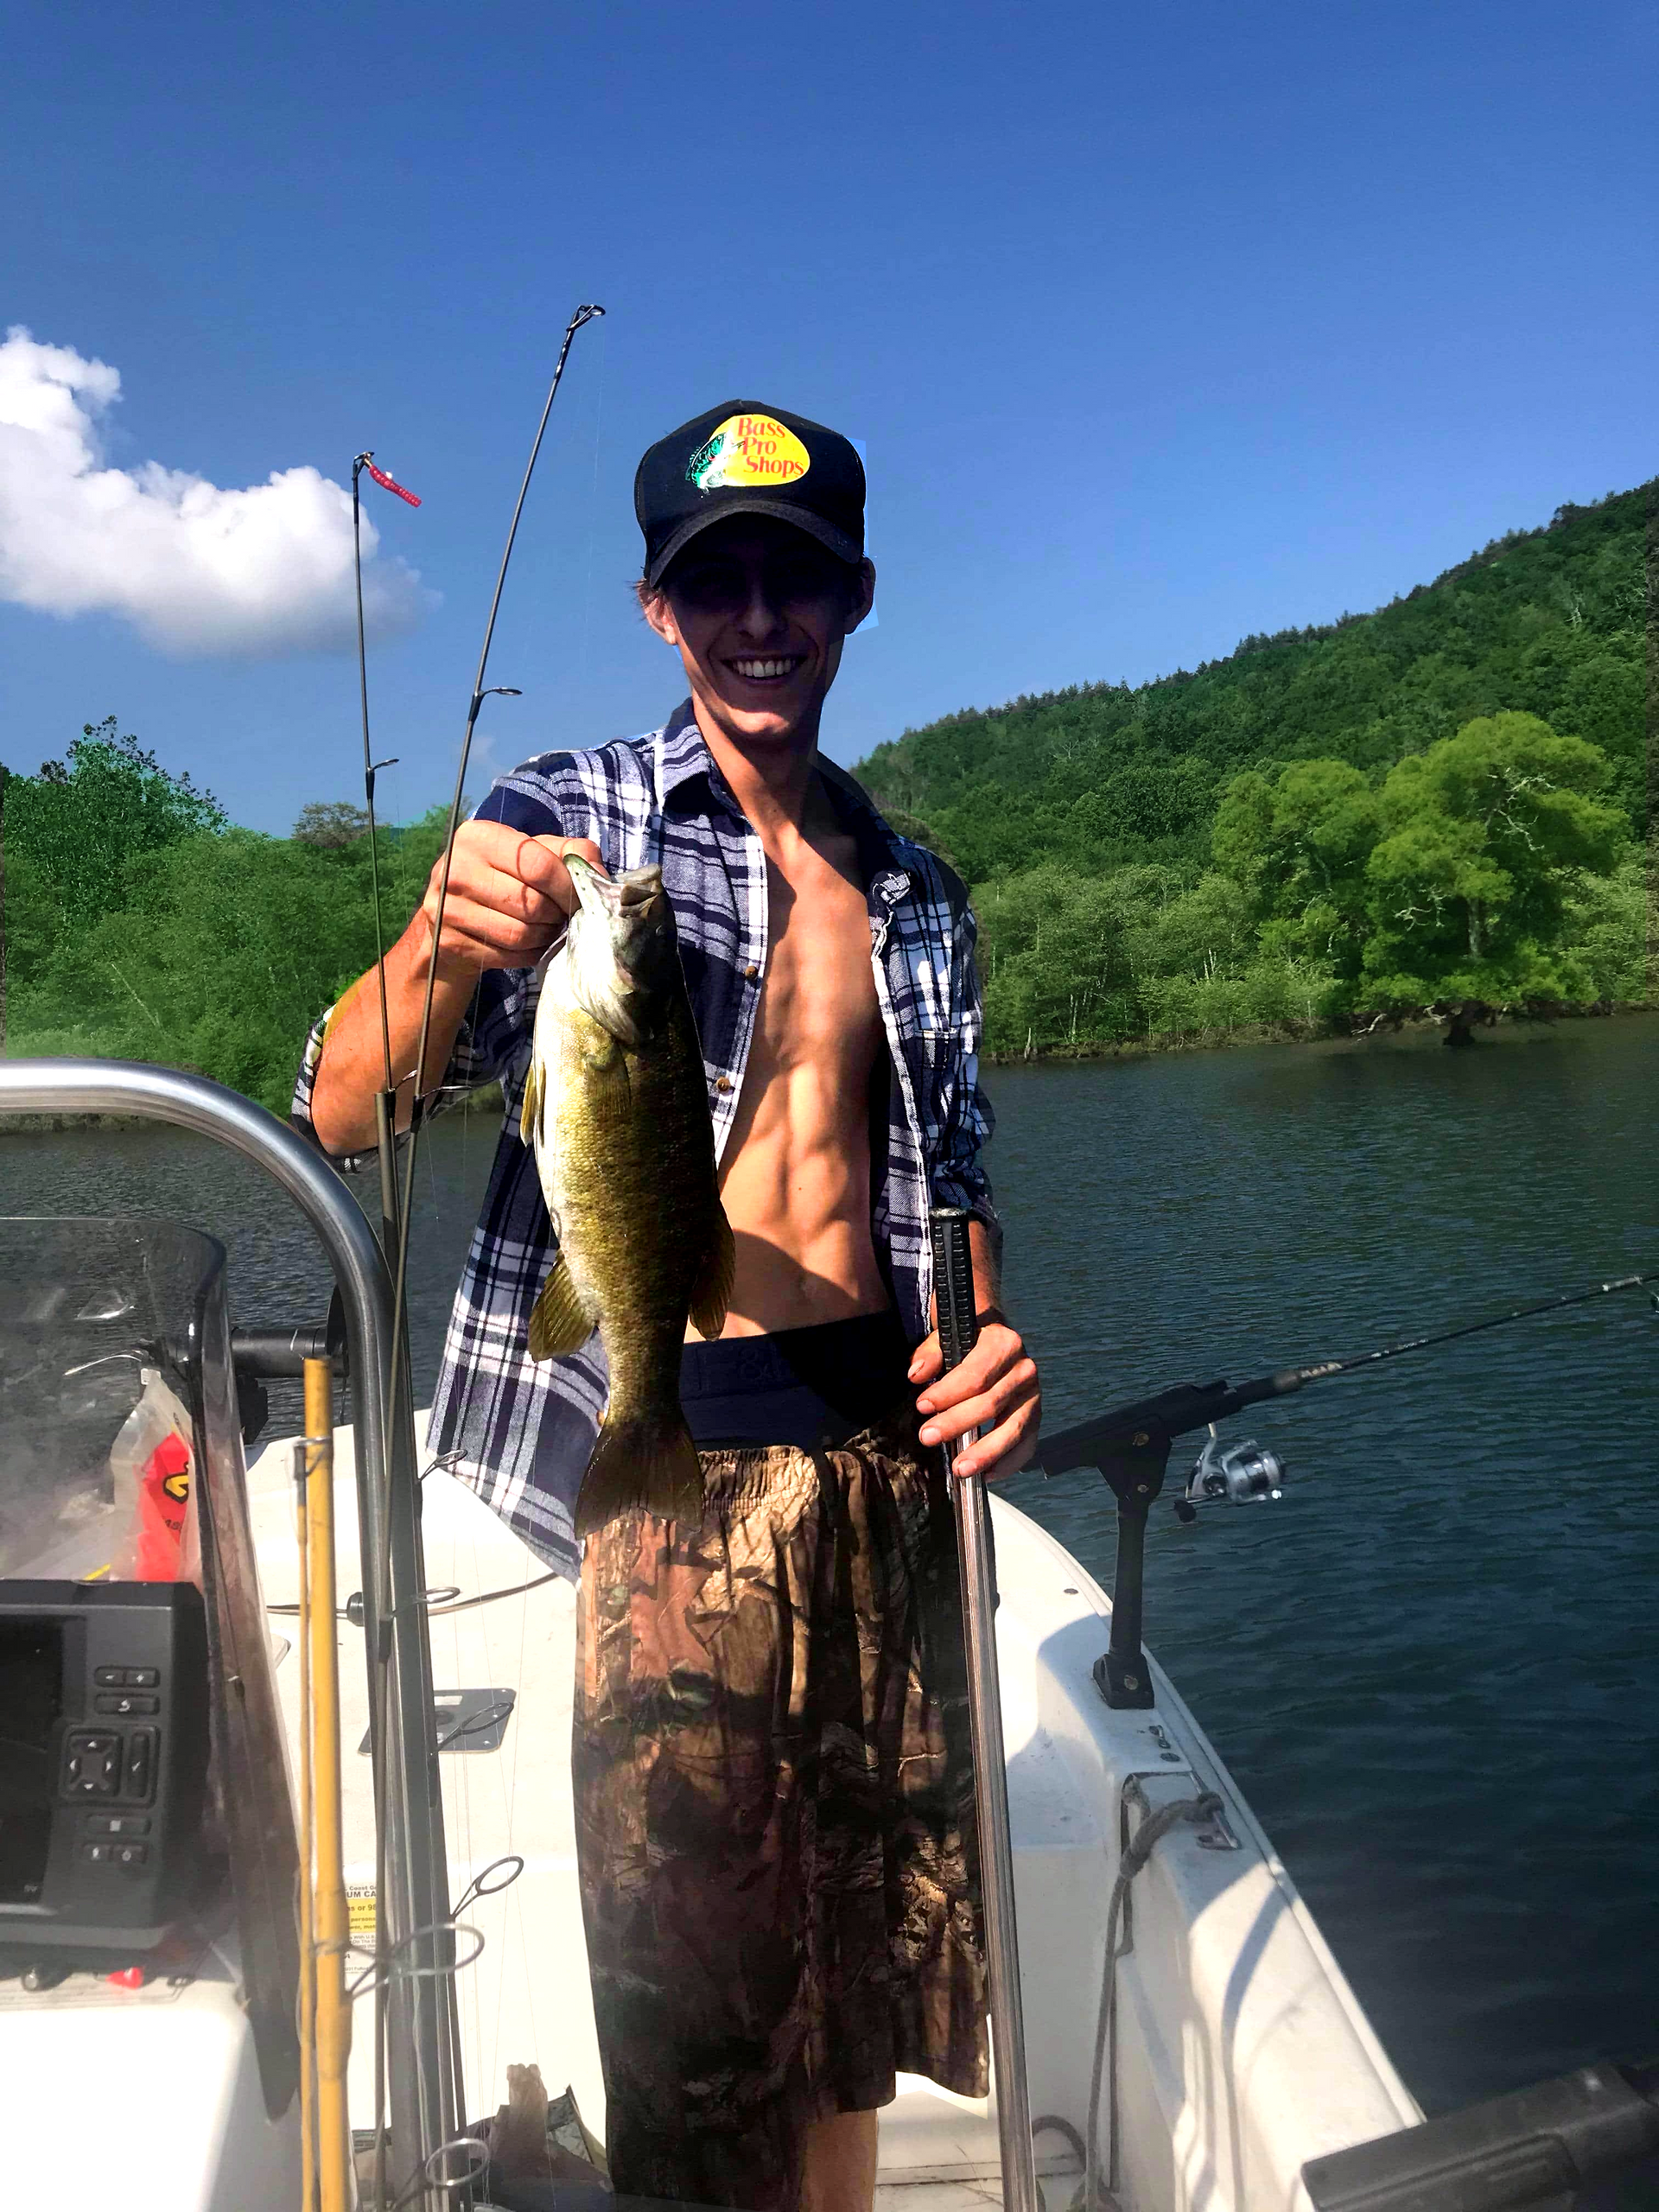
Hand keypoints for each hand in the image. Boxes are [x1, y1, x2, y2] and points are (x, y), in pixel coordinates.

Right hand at [414, 824, 604, 984]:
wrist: (450, 915)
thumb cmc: (503, 877)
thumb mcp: (533, 851)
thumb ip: (570, 852)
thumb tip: (599, 874)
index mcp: (478, 837)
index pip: (538, 865)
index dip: (567, 887)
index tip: (579, 898)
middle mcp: (455, 869)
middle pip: (530, 903)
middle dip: (557, 915)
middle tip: (561, 916)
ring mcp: (447, 908)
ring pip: (519, 934)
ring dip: (544, 937)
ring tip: (548, 929)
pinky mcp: (448, 942)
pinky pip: (506, 956)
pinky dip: (528, 954)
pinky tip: (529, 945)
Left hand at [910, 1313, 1040, 1482]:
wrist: (995, 1342)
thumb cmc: (967, 1344)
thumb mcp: (947, 1337)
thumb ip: (931, 1353)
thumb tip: (917, 1375)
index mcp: (1004, 1344)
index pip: (976, 1374)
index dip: (948, 1392)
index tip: (923, 1406)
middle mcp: (1024, 1370)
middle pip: (991, 1403)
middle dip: (956, 1423)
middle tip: (928, 1437)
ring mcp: (1033, 1397)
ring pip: (1012, 1429)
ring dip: (985, 1452)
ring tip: (959, 1469)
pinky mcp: (1036, 1418)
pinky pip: (1026, 1446)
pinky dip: (1008, 1464)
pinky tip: (985, 1475)